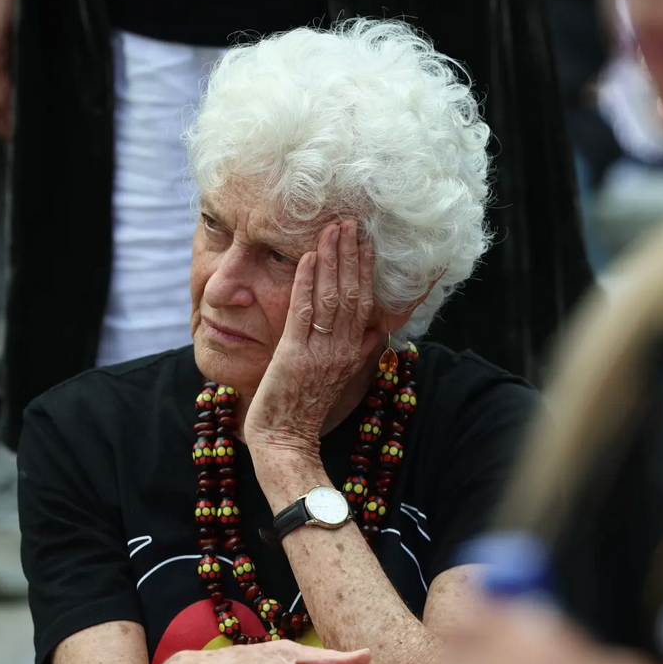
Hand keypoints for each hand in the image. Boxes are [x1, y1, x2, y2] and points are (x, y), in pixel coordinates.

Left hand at [245, 220, 381, 458]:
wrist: (286, 440)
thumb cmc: (306, 409)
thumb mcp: (340, 377)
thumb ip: (358, 351)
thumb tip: (376, 330)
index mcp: (353, 351)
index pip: (365, 302)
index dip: (365, 270)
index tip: (366, 242)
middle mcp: (342, 348)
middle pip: (351, 292)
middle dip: (350, 255)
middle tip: (350, 223)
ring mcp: (320, 351)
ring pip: (331, 296)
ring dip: (331, 259)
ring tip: (331, 230)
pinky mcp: (294, 354)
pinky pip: (303, 311)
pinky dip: (306, 281)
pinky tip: (306, 258)